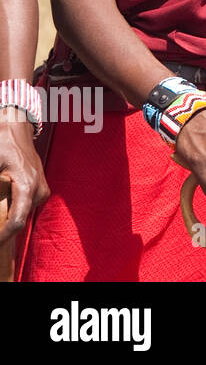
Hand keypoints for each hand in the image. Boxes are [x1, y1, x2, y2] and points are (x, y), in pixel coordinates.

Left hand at [0, 111, 49, 241]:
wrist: (16, 126)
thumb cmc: (1, 142)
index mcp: (28, 186)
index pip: (17, 222)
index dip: (2, 237)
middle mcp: (39, 191)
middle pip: (17, 220)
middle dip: (2, 227)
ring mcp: (42, 190)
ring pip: (21, 214)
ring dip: (6, 217)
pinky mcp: (40, 189)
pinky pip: (23, 207)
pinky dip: (11, 210)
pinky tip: (1, 200)